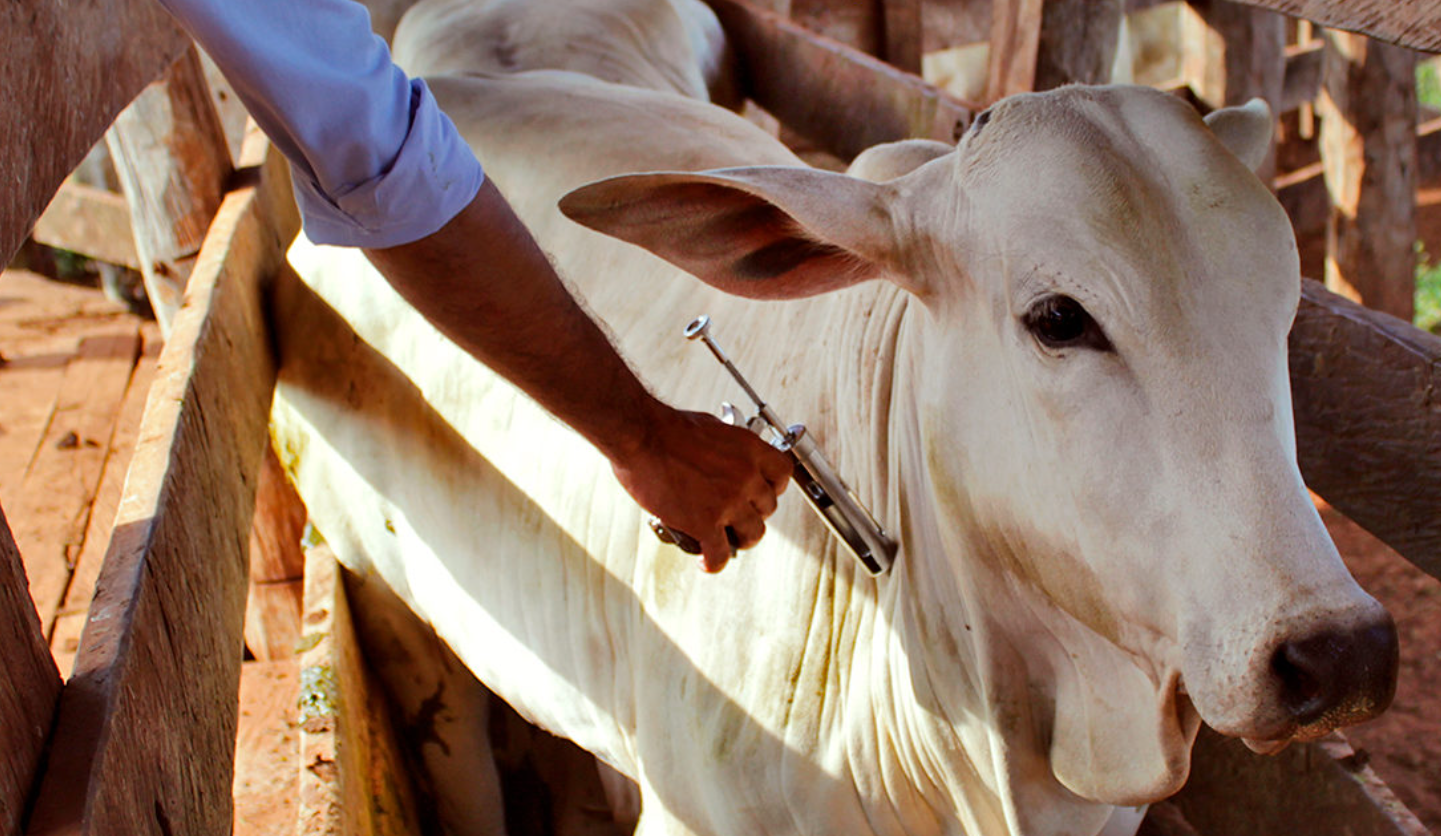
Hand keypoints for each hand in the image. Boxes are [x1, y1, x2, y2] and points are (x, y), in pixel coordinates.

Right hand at [612, 404, 790, 572]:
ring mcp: (728, 501)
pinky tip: (706, 562)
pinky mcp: (705, 523)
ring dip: (741, 540)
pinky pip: (720, 554)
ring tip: (728, 542)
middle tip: (739, 516)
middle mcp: (745, 476)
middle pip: (768, 507)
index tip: (763, 492)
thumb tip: (726, 457)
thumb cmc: (666, 428)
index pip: (782, 474)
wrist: (641, 437)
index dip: (774, 487)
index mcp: (749, 450)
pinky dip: (713, 562)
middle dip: (754, 513)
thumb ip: (727, 447)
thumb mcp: (711, 427)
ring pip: (753, 533)